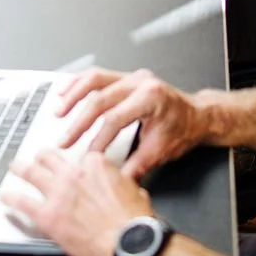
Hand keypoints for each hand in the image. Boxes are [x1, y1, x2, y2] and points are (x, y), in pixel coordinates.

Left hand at [6, 148, 151, 255]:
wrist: (128, 243)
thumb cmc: (134, 221)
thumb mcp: (133, 188)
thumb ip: (120, 181)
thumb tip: (121, 184)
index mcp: (95, 164)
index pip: (79, 157)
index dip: (77, 165)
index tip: (74, 169)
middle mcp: (73, 173)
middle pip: (50, 158)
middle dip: (42, 157)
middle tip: (37, 158)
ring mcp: (58, 193)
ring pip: (31, 173)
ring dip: (20, 169)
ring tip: (13, 167)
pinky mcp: (48, 215)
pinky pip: (23, 203)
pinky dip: (11, 199)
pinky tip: (4, 198)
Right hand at [57, 68, 207, 178]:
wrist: (196, 115)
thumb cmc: (182, 130)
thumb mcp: (160, 151)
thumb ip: (135, 166)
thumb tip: (113, 181)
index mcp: (150, 97)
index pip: (115, 118)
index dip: (98, 139)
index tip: (87, 156)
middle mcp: (140, 81)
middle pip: (101, 97)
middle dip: (79, 121)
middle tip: (65, 140)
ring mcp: (132, 76)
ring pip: (95, 78)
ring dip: (73, 95)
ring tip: (58, 112)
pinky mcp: (125, 77)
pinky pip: (97, 75)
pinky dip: (78, 83)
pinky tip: (65, 91)